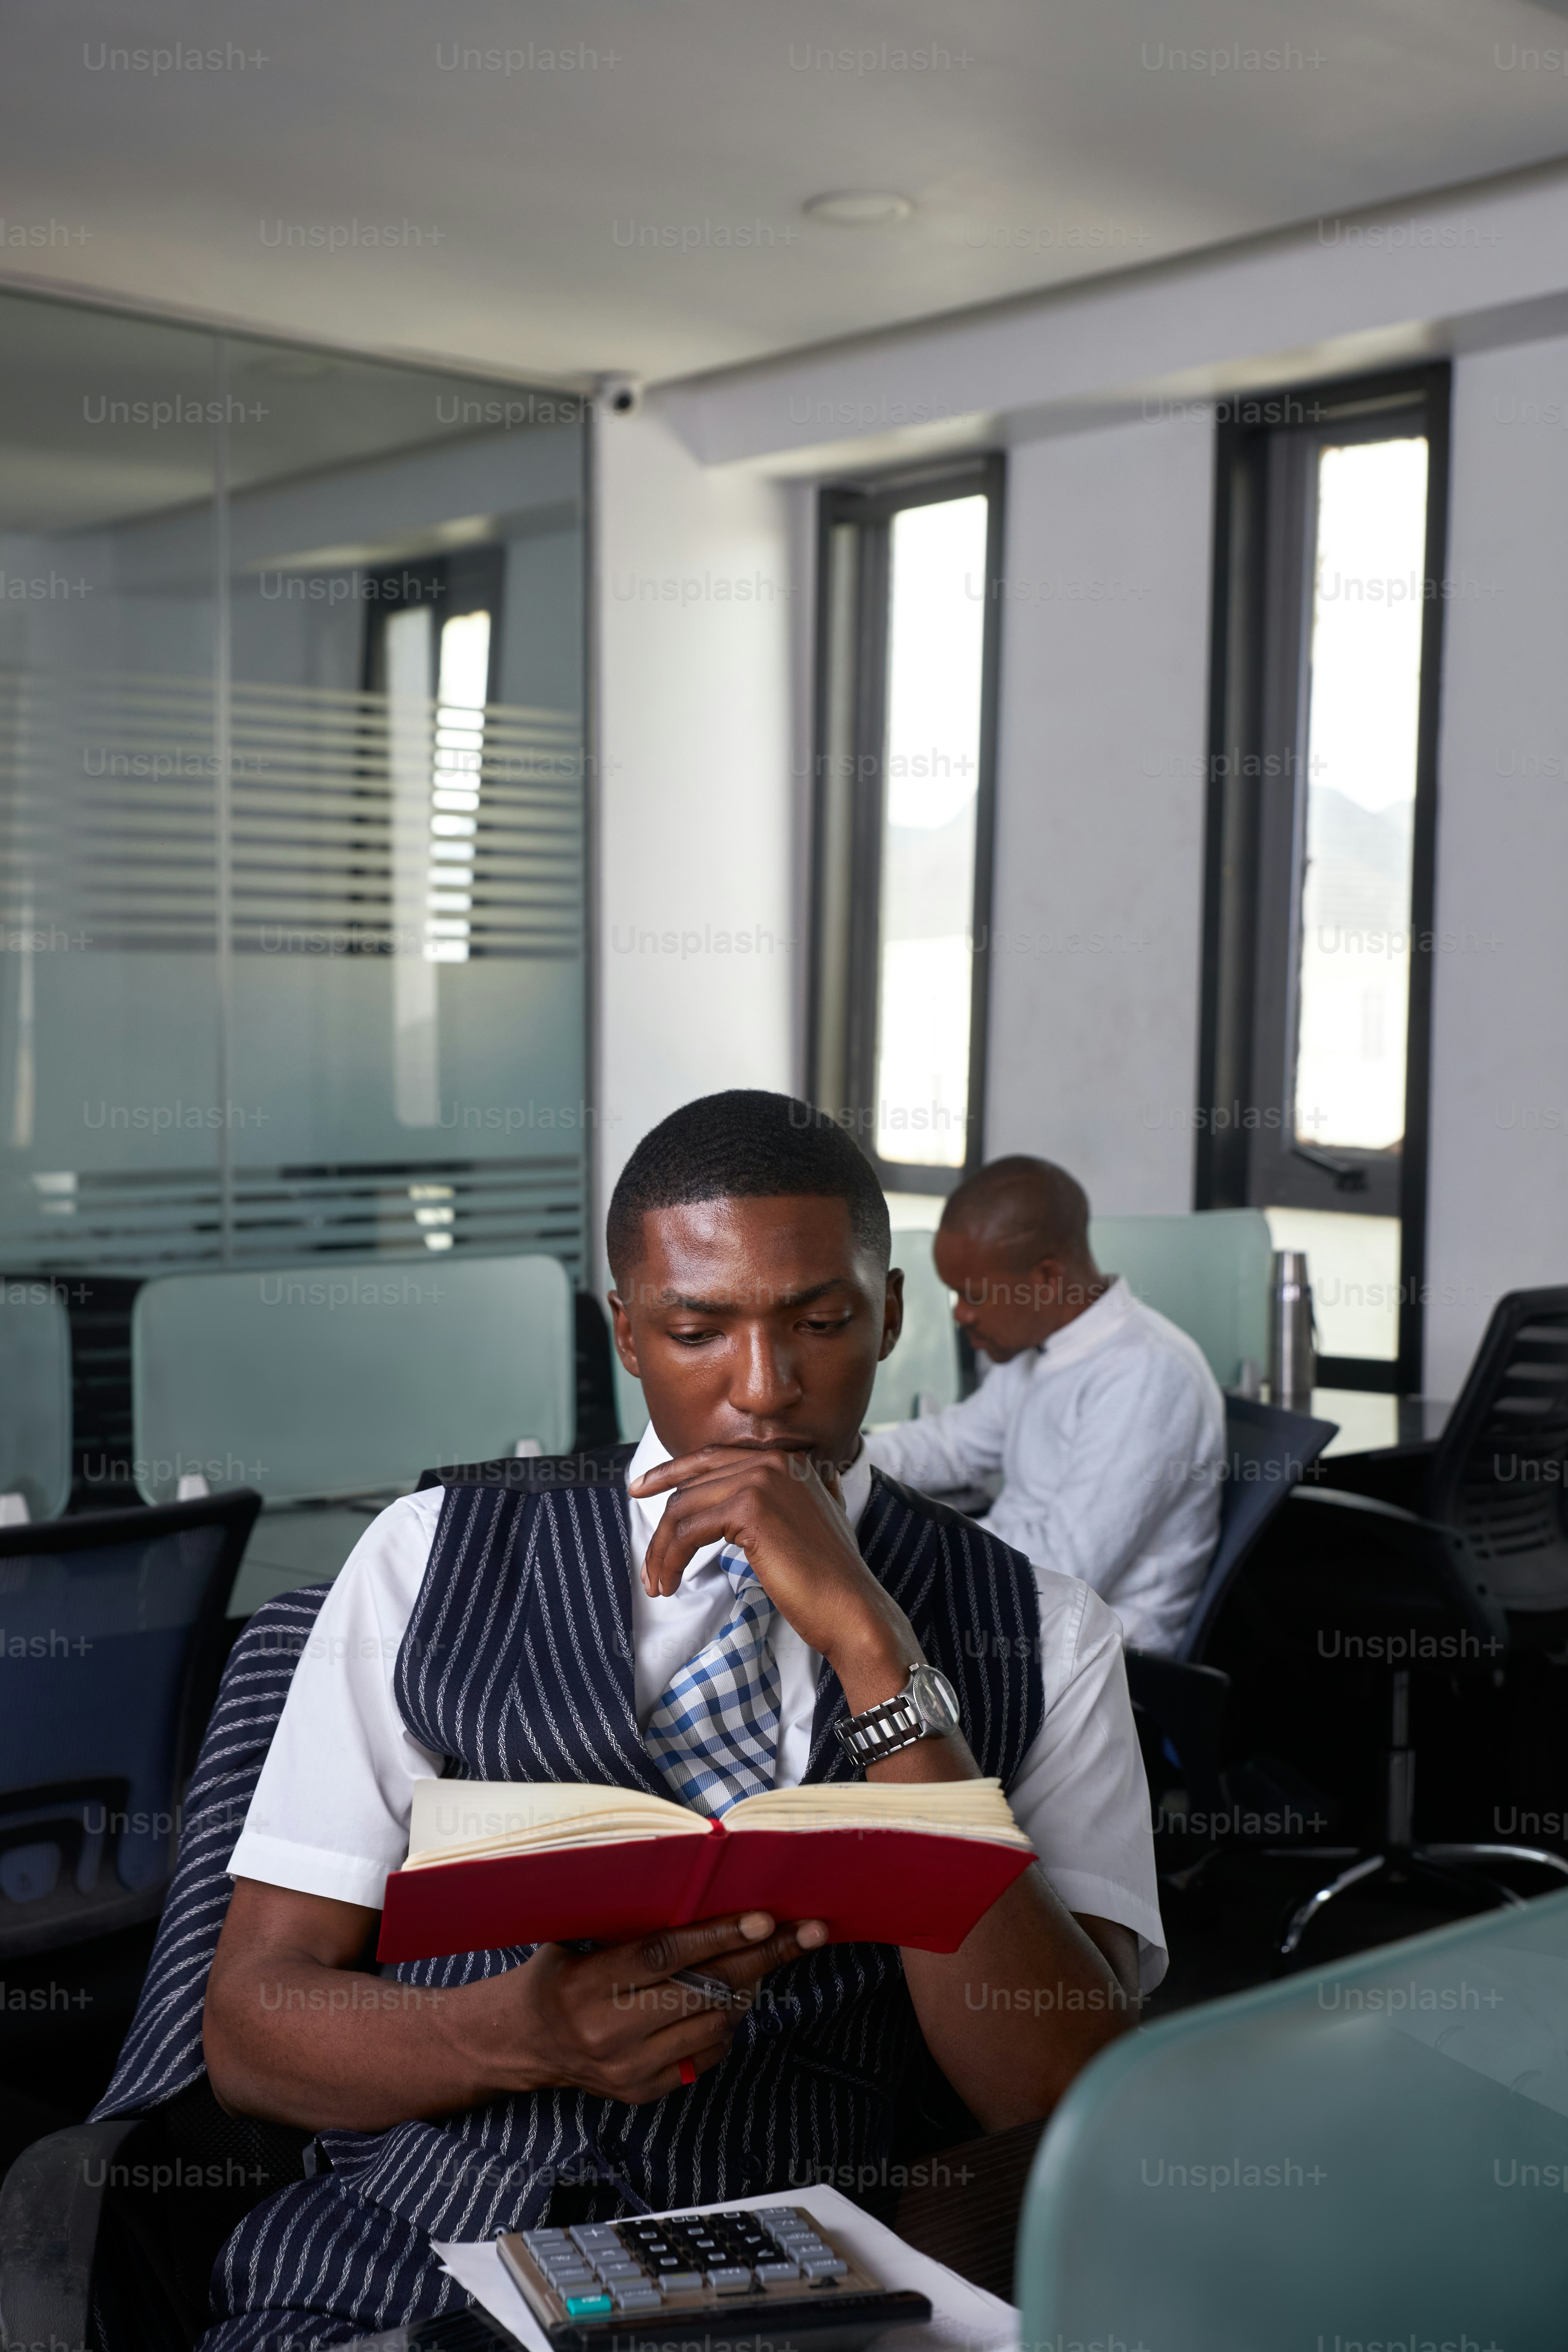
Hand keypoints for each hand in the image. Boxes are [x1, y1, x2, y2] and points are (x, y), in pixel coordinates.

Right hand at [468, 1911, 824, 2103]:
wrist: (524, 2042)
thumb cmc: (559, 1973)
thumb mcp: (576, 1938)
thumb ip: (627, 1921)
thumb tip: (692, 1885)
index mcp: (589, 1985)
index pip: (664, 1956)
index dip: (717, 1935)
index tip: (763, 1918)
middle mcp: (609, 2032)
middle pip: (701, 1991)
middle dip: (761, 1959)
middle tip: (806, 1932)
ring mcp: (628, 2069)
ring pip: (713, 2026)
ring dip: (747, 1990)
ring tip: (766, 1958)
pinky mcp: (643, 2093)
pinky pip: (705, 2056)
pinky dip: (726, 2025)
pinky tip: (732, 1998)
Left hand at [628, 1445, 916, 1701]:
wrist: (850, 1608)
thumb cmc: (828, 1576)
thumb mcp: (808, 1521)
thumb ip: (786, 1496)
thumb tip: (757, 1492)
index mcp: (786, 1459)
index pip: (713, 1456)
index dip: (672, 1472)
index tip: (641, 1489)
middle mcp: (774, 1460)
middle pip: (693, 1483)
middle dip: (661, 1521)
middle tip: (644, 1556)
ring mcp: (762, 1479)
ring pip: (685, 1508)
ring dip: (662, 1550)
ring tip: (658, 1584)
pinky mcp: (751, 1507)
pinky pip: (689, 1529)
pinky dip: (671, 1559)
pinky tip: (671, 1583)